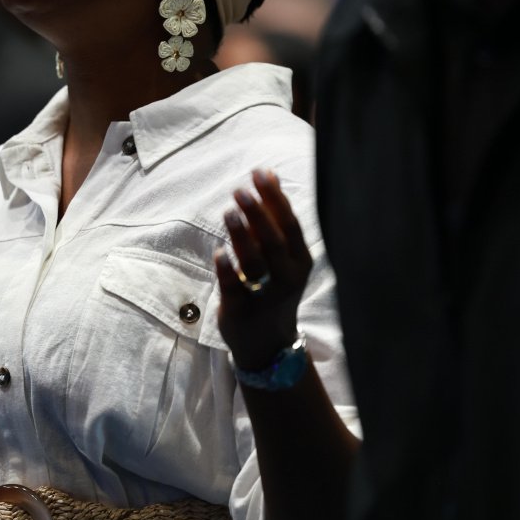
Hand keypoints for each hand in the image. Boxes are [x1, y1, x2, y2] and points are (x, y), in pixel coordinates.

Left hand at [214, 169, 312, 371]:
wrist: (267, 344)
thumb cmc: (272, 288)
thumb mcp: (281, 255)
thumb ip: (273, 216)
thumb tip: (268, 174)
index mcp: (300, 261)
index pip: (290, 225)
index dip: (275, 199)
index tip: (259, 174)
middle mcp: (287, 278)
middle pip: (275, 242)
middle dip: (259, 214)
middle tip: (240, 191)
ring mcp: (265, 296)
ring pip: (256, 264)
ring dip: (242, 237)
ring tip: (228, 211)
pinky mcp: (242, 311)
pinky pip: (235, 288)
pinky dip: (227, 270)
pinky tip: (219, 252)